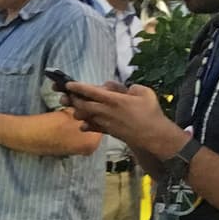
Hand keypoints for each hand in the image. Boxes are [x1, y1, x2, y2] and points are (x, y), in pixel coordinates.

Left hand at [63, 80, 183, 157]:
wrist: (154, 136)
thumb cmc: (151, 112)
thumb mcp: (144, 92)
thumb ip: (128, 87)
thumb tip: (115, 88)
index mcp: (113, 99)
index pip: (91, 91)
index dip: (78, 87)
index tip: (68, 84)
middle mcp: (106, 111)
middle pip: (82, 104)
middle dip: (72, 99)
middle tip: (64, 94)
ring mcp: (105, 122)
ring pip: (85, 116)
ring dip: (77, 111)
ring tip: (72, 107)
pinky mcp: (108, 131)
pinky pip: (93, 128)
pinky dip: (86, 125)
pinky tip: (83, 124)